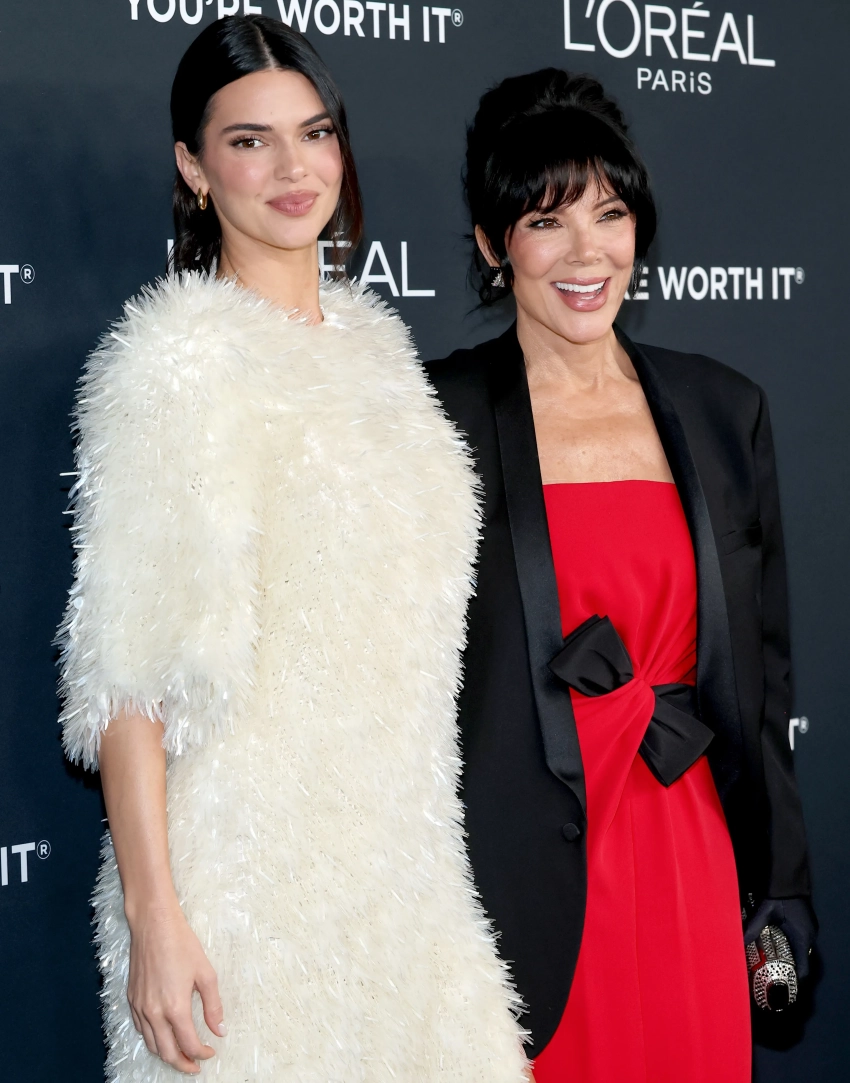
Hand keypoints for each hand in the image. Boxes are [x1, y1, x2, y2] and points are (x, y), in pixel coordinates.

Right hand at [127, 898, 224, 1073]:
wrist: (153, 925)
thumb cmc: (181, 944)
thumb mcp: (206, 973)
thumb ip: (213, 1006)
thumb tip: (220, 1029)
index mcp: (175, 1007)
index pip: (188, 1044)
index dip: (201, 1053)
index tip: (211, 1051)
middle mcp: (154, 1012)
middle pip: (167, 1053)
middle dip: (182, 1064)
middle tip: (195, 1066)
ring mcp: (140, 1007)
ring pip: (151, 1044)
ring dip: (166, 1054)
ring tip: (181, 1055)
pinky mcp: (131, 999)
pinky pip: (140, 1029)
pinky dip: (152, 1039)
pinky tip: (163, 1035)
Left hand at [744, 896, 817, 979]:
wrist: (788, 878)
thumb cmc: (779, 896)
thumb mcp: (764, 913)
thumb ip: (753, 928)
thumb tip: (739, 941)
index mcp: (802, 938)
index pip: (803, 968)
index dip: (793, 978)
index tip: (781, 983)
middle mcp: (809, 936)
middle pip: (801, 960)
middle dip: (787, 967)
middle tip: (771, 972)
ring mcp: (810, 929)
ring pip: (800, 949)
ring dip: (789, 954)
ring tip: (772, 960)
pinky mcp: (806, 922)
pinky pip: (800, 939)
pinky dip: (791, 944)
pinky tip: (777, 942)